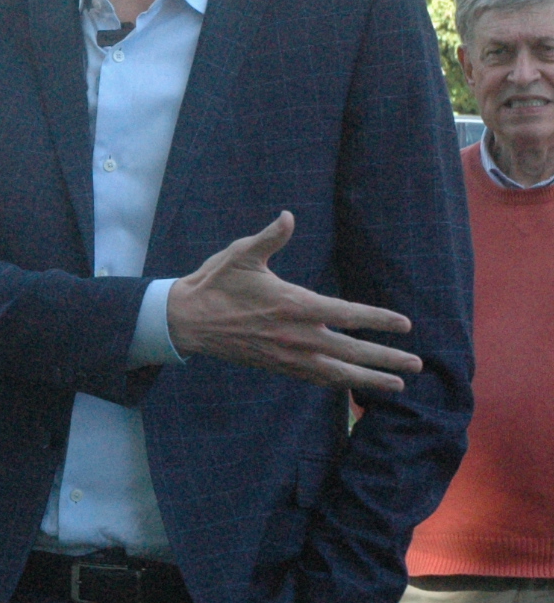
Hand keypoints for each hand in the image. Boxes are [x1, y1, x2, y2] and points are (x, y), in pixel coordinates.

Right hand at [164, 212, 419, 391]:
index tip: (405, 325)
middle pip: (351, 351)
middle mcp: (296, 336)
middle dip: (387, 358)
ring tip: (398, 385)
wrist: (185, 321)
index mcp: (294, 305)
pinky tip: (354, 386)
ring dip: (369, 380)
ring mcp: (287, 355)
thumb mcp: (242, 254)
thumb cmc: (215, 284)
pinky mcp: (276, 365)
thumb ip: (271, 237)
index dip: (378, 321)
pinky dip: (339, 383)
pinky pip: (315, 378)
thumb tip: (289, 216)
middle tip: (418, 364)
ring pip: (337, 372)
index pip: (347, 315)